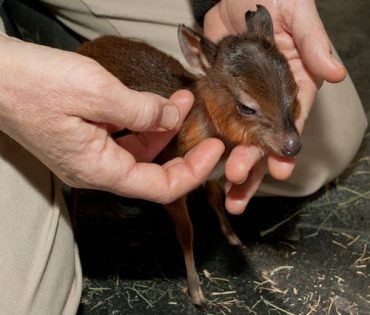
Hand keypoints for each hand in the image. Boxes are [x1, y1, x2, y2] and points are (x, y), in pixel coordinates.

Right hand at [0, 35, 224, 203]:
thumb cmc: (33, 84)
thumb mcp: (96, 93)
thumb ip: (140, 109)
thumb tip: (169, 115)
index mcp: (99, 169)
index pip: (160, 187)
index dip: (193, 172)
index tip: (214, 150)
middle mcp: (97, 168)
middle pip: (153, 170)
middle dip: (182, 146)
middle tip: (202, 122)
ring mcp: (90, 153)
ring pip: (140, 151)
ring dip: (163, 126)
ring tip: (181, 100)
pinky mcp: (86, 137)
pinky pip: (124, 136)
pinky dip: (143, 121)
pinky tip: (155, 102)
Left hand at [204, 0, 345, 213]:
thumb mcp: (296, 13)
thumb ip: (312, 43)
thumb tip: (335, 73)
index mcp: (293, 85)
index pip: (292, 124)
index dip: (285, 149)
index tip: (279, 170)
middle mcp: (268, 101)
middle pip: (262, 140)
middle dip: (252, 164)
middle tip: (237, 181)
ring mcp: (242, 102)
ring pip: (239, 141)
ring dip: (233, 166)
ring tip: (227, 192)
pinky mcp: (219, 97)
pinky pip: (215, 124)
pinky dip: (211, 145)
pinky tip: (203, 163)